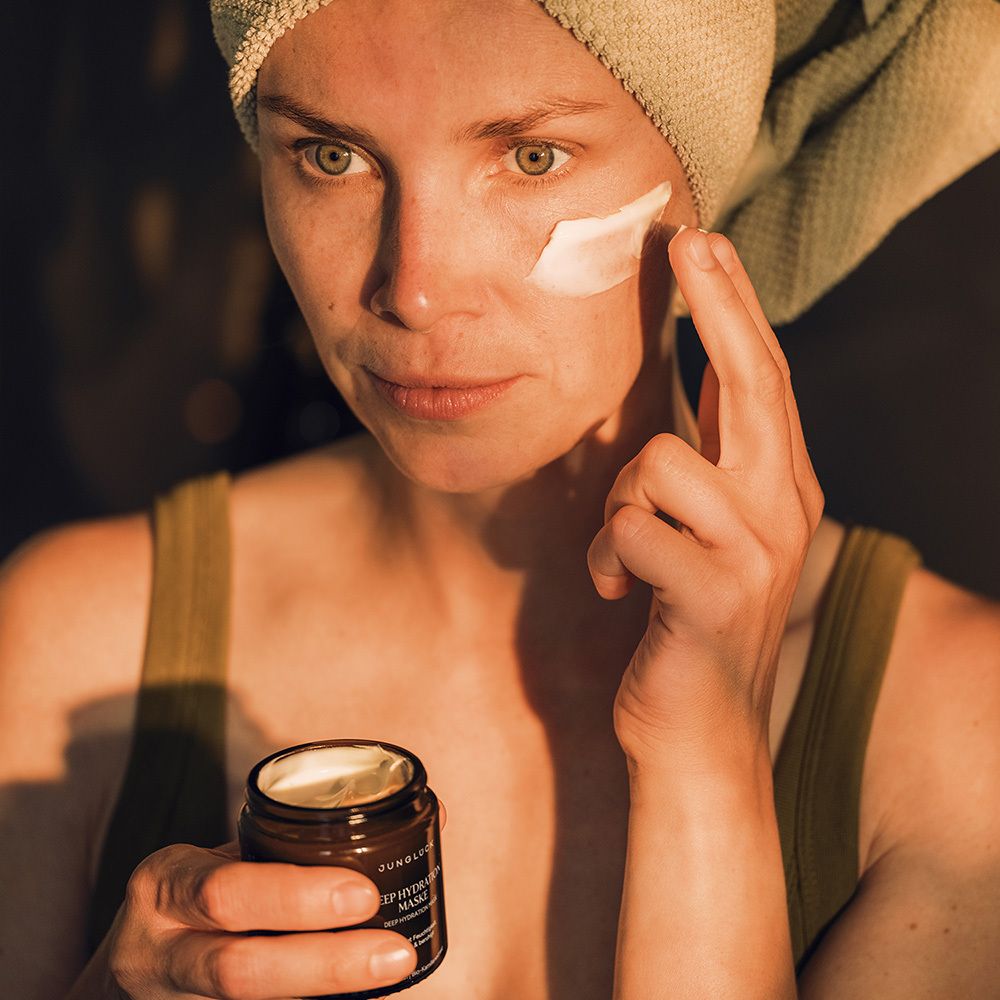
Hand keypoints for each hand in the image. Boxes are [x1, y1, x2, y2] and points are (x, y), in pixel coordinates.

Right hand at [104, 836, 425, 998]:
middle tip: (394, 952)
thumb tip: (433, 818)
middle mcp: (158, 952)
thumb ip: (301, 848)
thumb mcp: (223, 861)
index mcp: (166, 885)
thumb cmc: (198, 900)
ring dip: (323, 996)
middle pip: (237, 969)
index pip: (225, 891)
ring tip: (389, 976)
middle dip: (323, 964)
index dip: (295, 897)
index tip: (364, 894)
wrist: (129, 971)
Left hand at [587, 228, 823, 772]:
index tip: (705, 243)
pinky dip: (604, 559)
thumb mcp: (706, 535)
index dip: (735, 309)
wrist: (700, 732)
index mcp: (778, 491)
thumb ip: (710, 466)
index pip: (762, 381)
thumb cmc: (687, 621)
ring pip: (659, 463)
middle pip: (753, 385)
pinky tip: (617, 592)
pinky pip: (629, 531)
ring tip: (621, 560)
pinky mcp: (714, 597)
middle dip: (719, 306)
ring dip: (618, 508)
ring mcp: (755, 554)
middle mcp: (781, 510)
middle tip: (689, 243)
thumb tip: (699, 389)